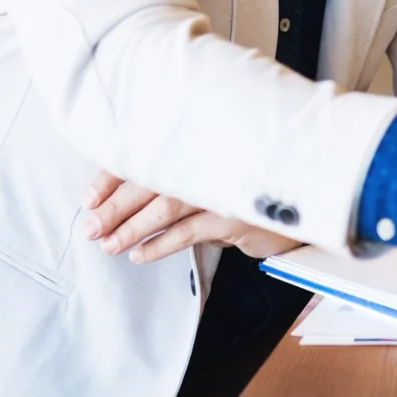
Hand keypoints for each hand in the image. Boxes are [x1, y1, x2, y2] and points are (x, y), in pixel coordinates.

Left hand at [82, 172, 300, 264]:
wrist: (308, 189)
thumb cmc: (253, 181)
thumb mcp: (216, 170)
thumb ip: (181, 172)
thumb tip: (127, 196)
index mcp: (196, 142)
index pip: (145, 155)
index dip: (113, 175)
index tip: (88, 197)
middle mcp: (208, 159)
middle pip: (149, 181)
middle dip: (114, 207)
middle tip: (90, 227)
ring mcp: (222, 186)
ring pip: (165, 207)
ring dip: (132, 228)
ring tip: (109, 245)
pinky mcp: (235, 215)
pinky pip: (188, 231)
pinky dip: (160, 244)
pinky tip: (140, 254)